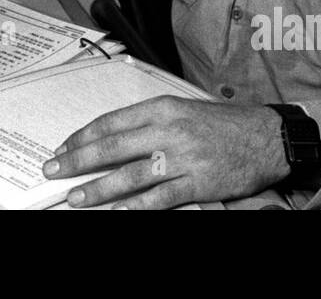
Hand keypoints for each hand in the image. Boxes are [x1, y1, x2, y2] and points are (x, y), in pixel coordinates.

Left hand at [42, 98, 290, 208]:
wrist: (267, 136)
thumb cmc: (224, 123)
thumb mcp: (184, 109)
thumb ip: (150, 121)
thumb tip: (114, 136)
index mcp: (162, 108)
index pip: (111, 122)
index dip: (82, 136)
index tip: (63, 147)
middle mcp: (169, 130)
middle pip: (112, 147)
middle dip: (77, 160)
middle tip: (53, 170)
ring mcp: (182, 158)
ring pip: (130, 175)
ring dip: (99, 188)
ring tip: (75, 198)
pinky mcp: (198, 182)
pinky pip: (161, 197)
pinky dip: (137, 206)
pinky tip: (118, 212)